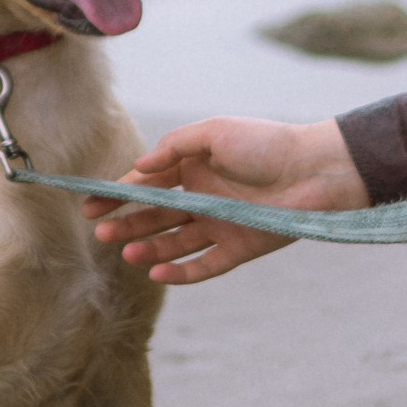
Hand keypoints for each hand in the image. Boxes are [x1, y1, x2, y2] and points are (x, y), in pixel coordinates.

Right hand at [91, 115, 368, 284]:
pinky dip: (180, 272)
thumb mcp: (215, 133)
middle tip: (101, 233)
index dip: (118, 195)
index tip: (89, 204)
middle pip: (156, 216)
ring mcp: (220, 225)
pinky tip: (156, 274)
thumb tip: (139, 167)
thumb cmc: (266, 144)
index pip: (147, 184)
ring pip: (175, 243)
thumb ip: (174, 147)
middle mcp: (204, 198)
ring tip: (126, 254)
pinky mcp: (239, 249)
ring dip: (149, 249)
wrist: (316, 171)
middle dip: (127, 224)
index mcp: (195, 168)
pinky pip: (204, 265)